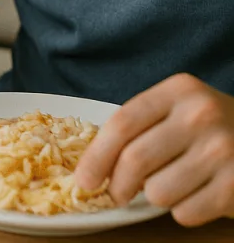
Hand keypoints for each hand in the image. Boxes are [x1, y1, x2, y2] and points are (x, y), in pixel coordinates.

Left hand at [75, 74, 233, 226]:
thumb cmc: (209, 127)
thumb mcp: (177, 109)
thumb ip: (139, 127)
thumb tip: (93, 167)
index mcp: (179, 91)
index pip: (122, 124)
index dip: (96, 156)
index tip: (84, 179)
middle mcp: (201, 115)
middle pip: (135, 159)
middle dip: (117, 185)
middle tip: (116, 195)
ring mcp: (223, 150)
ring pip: (158, 191)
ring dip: (156, 196)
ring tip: (170, 185)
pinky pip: (186, 213)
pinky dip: (182, 211)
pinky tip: (195, 194)